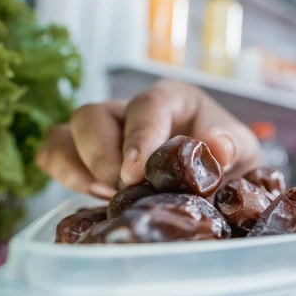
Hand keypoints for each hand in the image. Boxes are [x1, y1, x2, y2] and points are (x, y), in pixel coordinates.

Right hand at [36, 80, 260, 198]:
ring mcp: (105, 131)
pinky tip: (94, 197)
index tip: (136, 172)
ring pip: (65, 133)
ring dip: (77, 168)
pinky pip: (54, 153)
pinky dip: (63, 174)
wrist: (219, 178)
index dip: (138, 137)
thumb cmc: (227, 157)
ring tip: (106, 197)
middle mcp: (131, 110)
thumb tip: (215, 147)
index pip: (146, 106)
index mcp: (171, 98)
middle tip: (124, 191)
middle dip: (102, 157)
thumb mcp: (242, 149)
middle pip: (92, 116)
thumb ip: (231, 145)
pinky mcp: (86, 155)